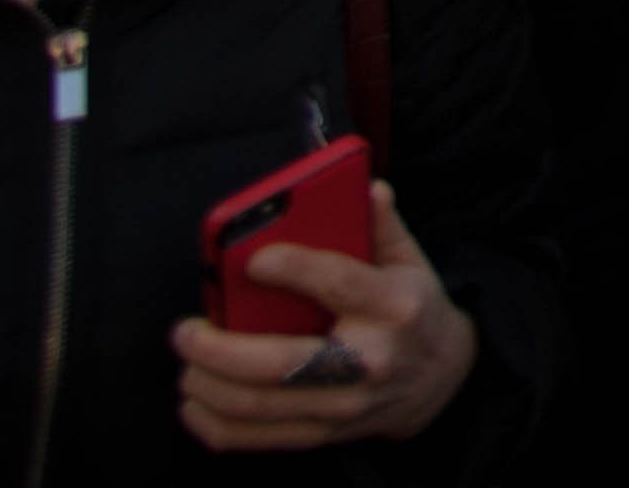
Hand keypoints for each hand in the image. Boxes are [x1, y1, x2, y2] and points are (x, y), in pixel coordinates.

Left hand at [172, 184, 479, 451]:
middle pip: (278, 362)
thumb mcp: (411, 261)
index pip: (338, 283)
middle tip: (185, 330)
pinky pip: (253, 439)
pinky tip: (195, 400)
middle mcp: (368, 360)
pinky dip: (211, 423)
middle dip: (216, 348)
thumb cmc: (414, 311)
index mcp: (393, 306)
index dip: (292, 268)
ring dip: (206, 384)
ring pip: (256, 405)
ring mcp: (343, 404)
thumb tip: (366, 188)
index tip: (252, 260)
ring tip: (188, 361)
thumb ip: (382, 225)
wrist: (443, 378)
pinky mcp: (323, 433)